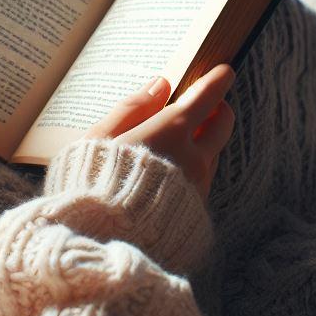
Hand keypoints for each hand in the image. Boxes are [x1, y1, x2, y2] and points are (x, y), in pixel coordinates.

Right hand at [85, 65, 235, 198]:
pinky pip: (202, 181)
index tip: (223, 71)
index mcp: (172, 133)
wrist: (100, 244)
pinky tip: (169, 173)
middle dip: (217, 109)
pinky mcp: (194, 212)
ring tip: (177, 141)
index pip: (207, 97)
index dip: (217, 80)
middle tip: (201, 106)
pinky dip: (193, 168)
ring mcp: (198, 187)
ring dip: (203, 141)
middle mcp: (194, 158)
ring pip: (212, 154)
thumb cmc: (92, 185)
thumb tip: (160, 85)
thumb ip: (132, 107)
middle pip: (222, 124)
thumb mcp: (100, 138)